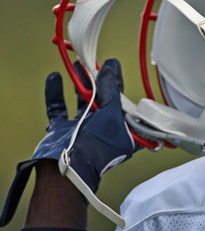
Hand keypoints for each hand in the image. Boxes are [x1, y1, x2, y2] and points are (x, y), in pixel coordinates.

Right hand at [1, 59, 135, 225]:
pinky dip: (56, 93)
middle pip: (102, 99)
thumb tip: (111, 68)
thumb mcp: (112, 114)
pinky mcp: (62, 131)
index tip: (114, 64)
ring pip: (81, 102)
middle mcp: (104, 131)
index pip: (123, 102)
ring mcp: (82, 131)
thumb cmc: (97, 146)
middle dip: (98, 80)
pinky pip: (59, 109)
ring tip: (77, 64)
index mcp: (123, 131)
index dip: (119, 83)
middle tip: (94, 61)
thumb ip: (111, 91)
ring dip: (79, 83)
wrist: (67, 168)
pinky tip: (55, 77)